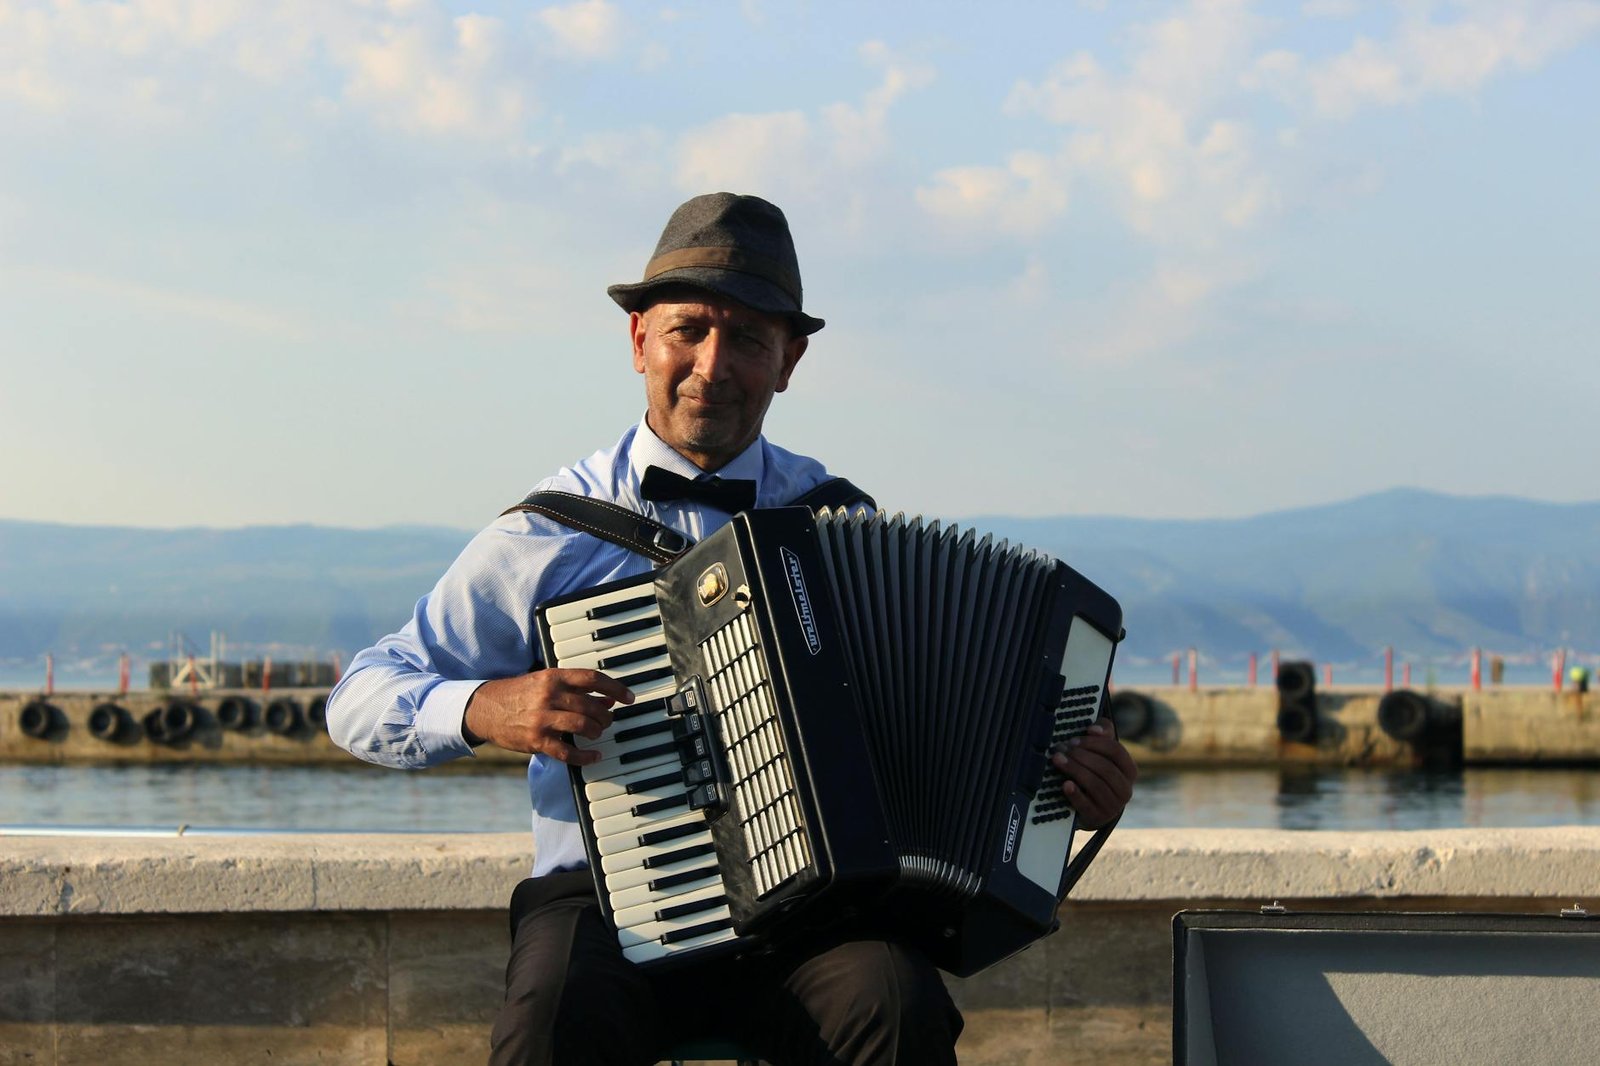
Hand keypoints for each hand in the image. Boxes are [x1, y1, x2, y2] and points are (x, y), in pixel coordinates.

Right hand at [463, 669, 633, 764]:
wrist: (485, 709)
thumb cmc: (520, 694)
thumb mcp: (546, 683)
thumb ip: (575, 689)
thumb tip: (608, 699)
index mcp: (553, 677)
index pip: (592, 678)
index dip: (615, 687)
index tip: (629, 697)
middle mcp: (549, 696)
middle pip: (591, 705)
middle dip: (605, 715)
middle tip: (608, 720)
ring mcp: (542, 719)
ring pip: (583, 726)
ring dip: (596, 731)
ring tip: (597, 733)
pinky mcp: (537, 741)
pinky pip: (568, 752)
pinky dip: (585, 756)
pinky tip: (594, 756)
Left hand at [1050, 716, 1137, 829]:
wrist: (1091, 807)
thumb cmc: (1096, 772)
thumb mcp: (1102, 752)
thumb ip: (1104, 733)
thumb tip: (1094, 729)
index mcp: (1129, 770)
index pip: (1116, 751)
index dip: (1094, 743)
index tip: (1074, 740)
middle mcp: (1125, 789)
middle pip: (1105, 768)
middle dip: (1081, 756)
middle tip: (1061, 749)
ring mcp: (1113, 806)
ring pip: (1095, 784)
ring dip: (1074, 770)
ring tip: (1057, 760)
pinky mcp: (1098, 817)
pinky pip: (1087, 805)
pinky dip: (1075, 794)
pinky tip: (1065, 784)